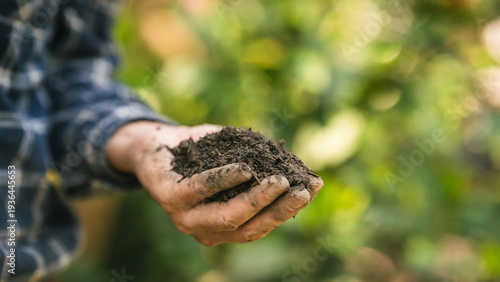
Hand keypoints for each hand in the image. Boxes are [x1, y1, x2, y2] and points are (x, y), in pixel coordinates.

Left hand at [106, 121, 323, 245]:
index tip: (315, 187)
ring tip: (279, 180)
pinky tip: (244, 168)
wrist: (153, 146)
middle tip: (303, 189)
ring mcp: (185, 217)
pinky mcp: (167, 196)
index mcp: (223, 226)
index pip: (262, 225)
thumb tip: (300, 169)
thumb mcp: (234, 161)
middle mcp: (205, 230)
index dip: (290, 209)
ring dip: (256, 199)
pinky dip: (223, 179)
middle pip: (249, 229)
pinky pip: (199, 190)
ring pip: (226, 217)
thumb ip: (260, 169)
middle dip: (279, 210)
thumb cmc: (199, 155)